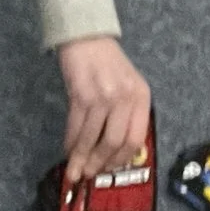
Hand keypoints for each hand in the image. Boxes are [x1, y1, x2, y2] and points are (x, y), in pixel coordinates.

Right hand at [57, 36, 151, 182]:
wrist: (87, 36)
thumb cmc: (107, 62)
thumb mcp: (127, 85)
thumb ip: (126, 113)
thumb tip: (113, 151)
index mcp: (141, 96)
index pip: (136, 139)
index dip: (121, 159)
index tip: (109, 169)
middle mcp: (125, 97)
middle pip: (114, 142)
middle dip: (100, 163)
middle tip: (89, 174)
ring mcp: (103, 96)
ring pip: (93, 138)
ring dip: (82, 158)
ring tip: (75, 169)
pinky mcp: (81, 94)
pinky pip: (76, 127)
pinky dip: (71, 143)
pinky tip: (68, 150)